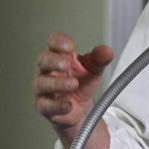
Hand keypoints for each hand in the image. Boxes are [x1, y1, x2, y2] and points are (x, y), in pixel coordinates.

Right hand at [33, 32, 112, 148]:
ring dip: (57, 83)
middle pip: (43, 60)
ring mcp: (43, 88)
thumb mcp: (94, 68)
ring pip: (42, 83)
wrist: (82, 107)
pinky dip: (57, 105)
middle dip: (54, 61)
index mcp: (59, 55)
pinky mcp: (44, 106)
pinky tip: (68, 104)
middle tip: (66, 64)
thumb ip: (100, 59)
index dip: (58, 42)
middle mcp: (47, 70)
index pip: (53, 42)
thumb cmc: (82, 82)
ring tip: (73, 83)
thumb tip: (106, 51)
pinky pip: (45, 106)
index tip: (70, 46)